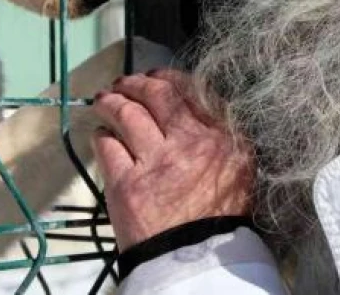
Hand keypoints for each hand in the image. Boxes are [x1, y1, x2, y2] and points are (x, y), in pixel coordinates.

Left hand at [91, 69, 253, 249]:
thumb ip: (222, 135)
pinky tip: (101, 136)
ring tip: (103, 101)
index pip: (191, 90)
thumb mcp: (238, 170)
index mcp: (222, 138)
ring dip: (111, 103)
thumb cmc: (222, 217)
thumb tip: (197, 103)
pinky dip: (102, 136)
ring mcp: (155, 163)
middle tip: (123, 84)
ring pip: (126, 114)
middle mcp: (190, 143)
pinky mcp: (126, 184)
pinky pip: (107, 146)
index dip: (167, 77)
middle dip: (135, 84)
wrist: (199, 262)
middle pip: (155, 95)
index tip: (155, 77)